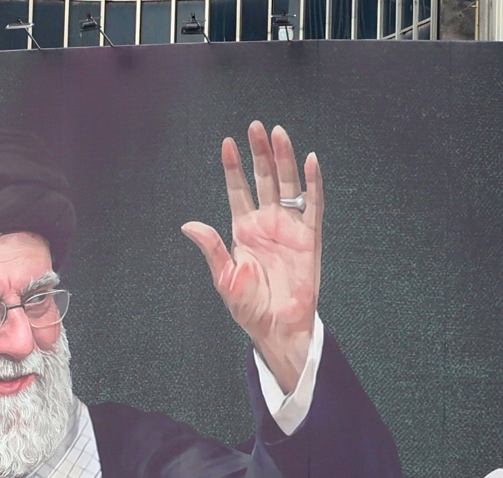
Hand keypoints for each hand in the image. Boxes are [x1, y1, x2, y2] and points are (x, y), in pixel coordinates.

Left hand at [180, 121, 321, 395]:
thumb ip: (211, 248)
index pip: (238, 190)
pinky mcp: (310, 237)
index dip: (233, 168)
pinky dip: (313, 183)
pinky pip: (313, 205)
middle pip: (263, 179)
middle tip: (255, 126)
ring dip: (283, 159)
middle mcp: (267, 223)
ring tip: (278, 132)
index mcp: (244, 230)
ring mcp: (289, 227)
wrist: (276, 327)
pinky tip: (310, 160)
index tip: (227, 144)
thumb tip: (189, 225)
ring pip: (286, 184)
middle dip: (259, 153)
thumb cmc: (249, 307)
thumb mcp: (224, 277)